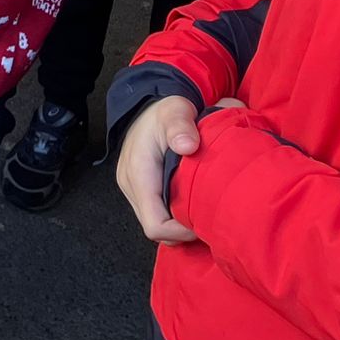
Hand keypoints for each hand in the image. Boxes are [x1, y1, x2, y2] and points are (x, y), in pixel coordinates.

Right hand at [116, 96, 202, 244]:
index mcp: (139, 174)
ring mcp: (132, 189)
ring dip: (178, 224)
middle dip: (182, 231)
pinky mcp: (139, 188)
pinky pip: (155, 212)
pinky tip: (191, 205)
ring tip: (202, 212)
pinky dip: (173, 215)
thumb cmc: (164, 111)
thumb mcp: (175, 111)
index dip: (180, 232)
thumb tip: (188, 146)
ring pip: (155, 222)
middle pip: (156, 229)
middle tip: (209, 219)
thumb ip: (180, 126)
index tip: (204, 223)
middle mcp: (131, 185)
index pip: (155, 224)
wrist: (148, 106)